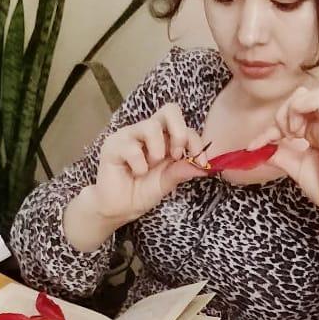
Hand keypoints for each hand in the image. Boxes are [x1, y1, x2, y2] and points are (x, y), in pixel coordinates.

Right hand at [92, 104, 207, 223]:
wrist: (118, 209)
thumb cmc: (141, 192)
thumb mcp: (167, 182)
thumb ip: (182, 171)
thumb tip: (206, 167)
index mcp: (163, 138)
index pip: (185, 126)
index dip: (196, 142)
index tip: (201, 163)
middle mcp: (146, 131)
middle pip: (170, 110)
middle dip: (180, 133)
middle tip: (176, 156)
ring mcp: (129, 135)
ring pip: (151, 126)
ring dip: (157, 151)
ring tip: (150, 167)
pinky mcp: (113, 145)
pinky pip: (132, 148)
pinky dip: (139, 166)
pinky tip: (134, 173)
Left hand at [251, 86, 318, 227]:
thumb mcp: (295, 167)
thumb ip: (279, 154)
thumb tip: (258, 148)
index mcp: (317, 131)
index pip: (291, 113)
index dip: (269, 127)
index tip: (254, 146)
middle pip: (302, 95)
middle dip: (284, 112)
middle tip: (282, 137)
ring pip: (316, 93)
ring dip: (297, 109)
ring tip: (293, 133)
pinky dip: (307, 111)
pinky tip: (300, 133)